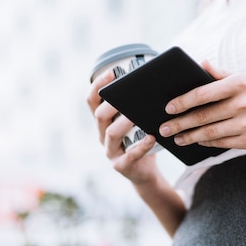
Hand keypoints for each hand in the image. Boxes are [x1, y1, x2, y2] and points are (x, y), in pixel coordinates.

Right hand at [86, 70, 159, 184]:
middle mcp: (103, 135)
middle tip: (128, 94)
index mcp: (104, 123)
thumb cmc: (141, 140)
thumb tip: (152, 82)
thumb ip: (137, 107)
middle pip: (99, 116)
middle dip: (112, 103)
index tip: (111, 73)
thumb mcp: (136, 122)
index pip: (92, 101)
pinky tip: (152, 138)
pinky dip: (141, 146)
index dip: (98, 86)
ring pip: (111, 134)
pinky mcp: (121, 165)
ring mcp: (110, 151)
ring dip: (125, 122)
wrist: (145, 172)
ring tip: (138, 115)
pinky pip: (129, 156)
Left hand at [159, 61, 245, 149]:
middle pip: (203, 116)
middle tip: (164, 128)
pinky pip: (221, 142)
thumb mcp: (245, 77)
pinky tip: (196, 140)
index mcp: (238, 84)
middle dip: (179, 123)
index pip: (203, 94)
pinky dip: (206, 142)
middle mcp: (243, 104)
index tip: (168, 107)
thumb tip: (200, 63)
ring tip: (176, 138)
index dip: (183, 102)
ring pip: (210, 132)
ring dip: (189, 136)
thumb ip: (221, 73)